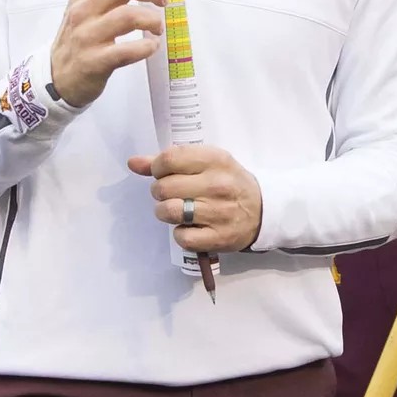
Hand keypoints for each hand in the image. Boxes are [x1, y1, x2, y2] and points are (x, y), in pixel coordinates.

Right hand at [49, 0, 165, 107]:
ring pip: (128, 17)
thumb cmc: (79, 38)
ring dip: (152, 20)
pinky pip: (126, 50)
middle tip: (162, 0)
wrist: (56, 79)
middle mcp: (83, 12)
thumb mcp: (91, 9)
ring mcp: (87, 37)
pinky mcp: (95, 61)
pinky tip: (152, 46)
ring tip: (158, 27)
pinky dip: (146, 47)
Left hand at [128, 144, 263, 253]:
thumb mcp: (206, 163)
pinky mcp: (218, 237)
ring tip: (178, 210)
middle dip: (160, 192)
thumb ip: (169, 161)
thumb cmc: (228, 182)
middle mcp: (217, 185)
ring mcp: (218, 212)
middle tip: (173, 194)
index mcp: (215, 160)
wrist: (263, 210)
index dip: (156, 168)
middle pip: (163, 187)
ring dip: (165, 212)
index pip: (168, 159)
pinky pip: (181, 237)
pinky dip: (181, 234)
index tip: (163, 173)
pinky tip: (191, 227)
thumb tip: (133, 162)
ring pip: (168, 211)